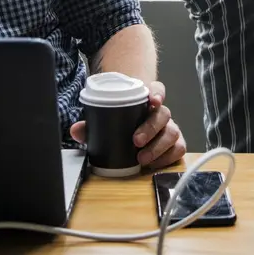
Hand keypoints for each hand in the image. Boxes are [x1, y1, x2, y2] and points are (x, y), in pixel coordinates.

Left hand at [70, 80, 185, 169]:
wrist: (133, 130)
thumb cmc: (121, 123)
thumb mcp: (106, 121)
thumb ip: (92, 125)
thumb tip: (75, 130)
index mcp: (147, 100)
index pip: (157, 90)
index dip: (157, 93)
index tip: (152, 101)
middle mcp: (161, 113)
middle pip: (164, 114)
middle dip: (151, 128)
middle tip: (136, 141)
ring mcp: (170, 128)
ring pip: (172, 133)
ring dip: (158, 147)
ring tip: (142, 159)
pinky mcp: (175, 144)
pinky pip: (178, 149)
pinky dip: (167, 158)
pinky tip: (154, 164)